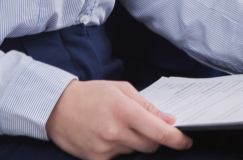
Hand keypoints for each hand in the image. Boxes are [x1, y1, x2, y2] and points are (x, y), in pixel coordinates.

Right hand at [46, 79, 190, 159]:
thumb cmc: (92, 94)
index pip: (159, 132)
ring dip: (136, 141)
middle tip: (150, 126)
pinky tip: (109, 136)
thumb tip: (168, 120)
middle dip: (156, 138)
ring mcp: (105, 149)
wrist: (56, 108)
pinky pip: (119, 158)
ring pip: (135, 151)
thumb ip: (147, 106)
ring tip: (119, 125)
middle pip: (150, 145)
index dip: (177, 139)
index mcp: (125, 112)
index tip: (186, 140)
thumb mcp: (122, 90)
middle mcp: (115, 132)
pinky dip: (121, 149)